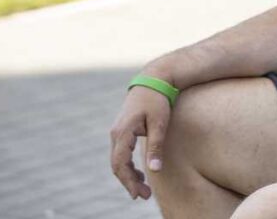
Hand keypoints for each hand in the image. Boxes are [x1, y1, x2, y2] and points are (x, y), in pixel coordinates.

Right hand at [109, 84, 171, 199]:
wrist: (153, 80)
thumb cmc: (158, 100)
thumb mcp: (160, 123)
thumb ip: (156, 146)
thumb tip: (155, 170)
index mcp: (123, 132)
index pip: (120, 163)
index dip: (128, 181)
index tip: (138, 195)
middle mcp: (116, 133)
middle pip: (117, 165)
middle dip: (129, 182)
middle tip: (143, 196)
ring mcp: (117, 132)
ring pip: (118, 160)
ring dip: (128, 175)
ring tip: (143, 189)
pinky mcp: (122, 131)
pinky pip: (121, 153)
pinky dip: (128, 166)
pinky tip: (140, 174)